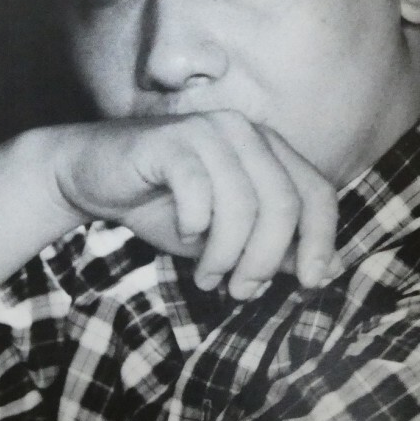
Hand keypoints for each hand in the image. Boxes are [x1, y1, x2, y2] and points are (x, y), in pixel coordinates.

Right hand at [48, 111, 339, 297]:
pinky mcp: (171, 139)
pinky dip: (194, 224)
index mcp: (268, 149)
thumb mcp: (226, 238)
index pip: (317, 193)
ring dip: (226, 253)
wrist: (93, 177)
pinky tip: (183, 233)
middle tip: (241, 290)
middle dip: (265, 259)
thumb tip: (326, 273)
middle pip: (283, 204)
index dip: (322, 241)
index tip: (311, 283)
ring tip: (207, 275)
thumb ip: (273, 249)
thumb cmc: (165, 207)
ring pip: (243, 203)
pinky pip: (199, 190)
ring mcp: (208, 130)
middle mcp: (245, 132)